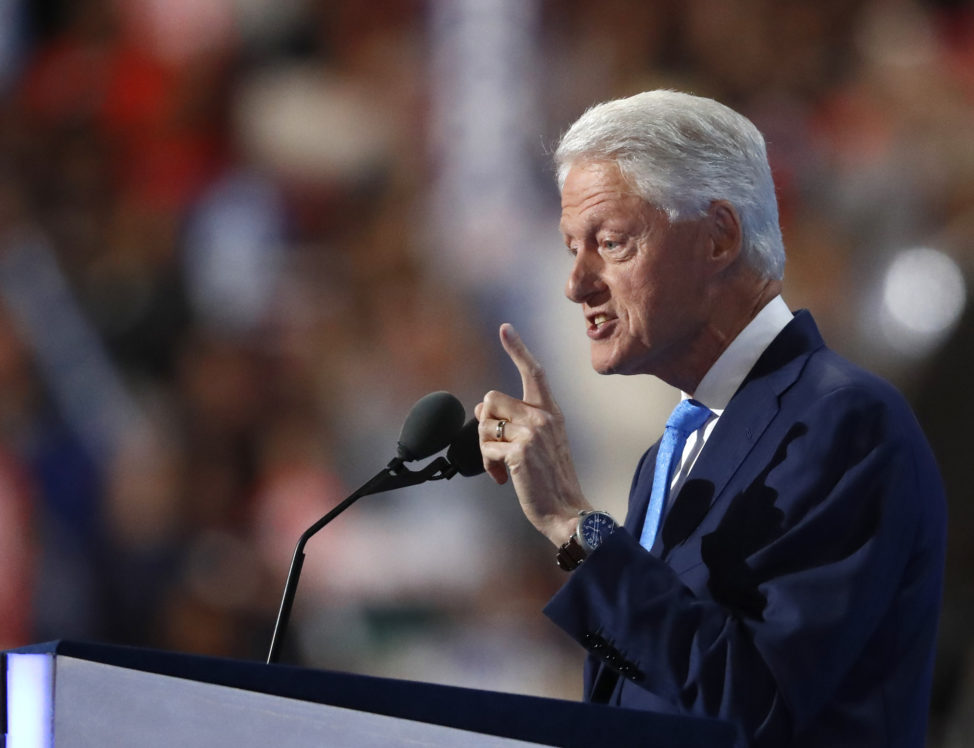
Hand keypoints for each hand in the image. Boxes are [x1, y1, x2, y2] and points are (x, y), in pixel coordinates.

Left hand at [476, 323, 591, 545]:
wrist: (566, 511)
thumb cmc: (549, 481)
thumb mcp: (539, 444)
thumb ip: (517, 422)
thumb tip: (482, 408)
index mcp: (551, 413)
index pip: (534, 372)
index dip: (518, 349)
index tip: (506, 329)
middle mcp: (544, 417)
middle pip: (492, 399)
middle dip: (485, 425)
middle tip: (495, 448)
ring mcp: (533, 433)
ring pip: (485, 423)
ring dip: (485, 447)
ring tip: (500, 466)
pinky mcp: (519, 451)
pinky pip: (486, 447)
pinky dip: (487, 465)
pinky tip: (502, 478)